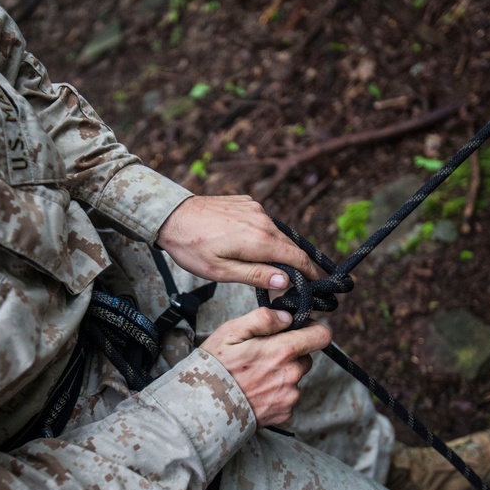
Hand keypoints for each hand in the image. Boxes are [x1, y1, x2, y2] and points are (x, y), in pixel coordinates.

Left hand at [157, 195, 319, 290]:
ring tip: (277, 270)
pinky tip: (256, 248)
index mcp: (259, 240)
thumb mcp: (220, 271)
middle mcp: (263, 221)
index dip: (311, 273)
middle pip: (290, 246)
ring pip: (277, 234)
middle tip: (300, 284)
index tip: (319, 286)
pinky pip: (264, 223)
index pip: (297, 258)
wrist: (170, 216)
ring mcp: (255, 209)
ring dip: (280, 251)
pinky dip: (266, 236)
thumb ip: (255, 275)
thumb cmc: (191, 247)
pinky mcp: (247, 203)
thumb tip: (286, 281)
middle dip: (298, 265)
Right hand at [199, 307, 331, 426]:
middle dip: (289, 353)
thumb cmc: (214, 367)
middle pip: (306, 357)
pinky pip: (287, 397)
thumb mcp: (231, 332)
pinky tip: (255, 391)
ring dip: (282, 374)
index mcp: (282, 351)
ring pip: (295, 378)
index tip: (295, 330)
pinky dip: (275, 393)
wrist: (203, 408)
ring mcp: (288, 397)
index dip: (310, 329)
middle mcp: (291, 375)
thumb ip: (263, 319)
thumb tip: (286, 317)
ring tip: (254, 376)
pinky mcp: (283, 414)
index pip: (321, 336)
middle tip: (262, 356)